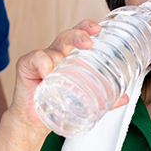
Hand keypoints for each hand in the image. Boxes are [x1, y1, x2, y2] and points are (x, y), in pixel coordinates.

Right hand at [8, 20, 129, 132]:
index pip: (78, 36)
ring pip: (53, 48)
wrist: (33, 122)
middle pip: (67, 36)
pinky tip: (46, 75)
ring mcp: (40, 58)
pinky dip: (43, 64)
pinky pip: (37, 58)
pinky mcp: (26, 64)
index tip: (98, 29)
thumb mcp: (83, 100)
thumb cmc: (57, 105)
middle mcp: (55, 54)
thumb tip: (125, 98)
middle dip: (78, 35)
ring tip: (60, 73)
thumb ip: (104, 99)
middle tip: (88, 42)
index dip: (87, 28)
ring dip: (60, 58)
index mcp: (69, 57)